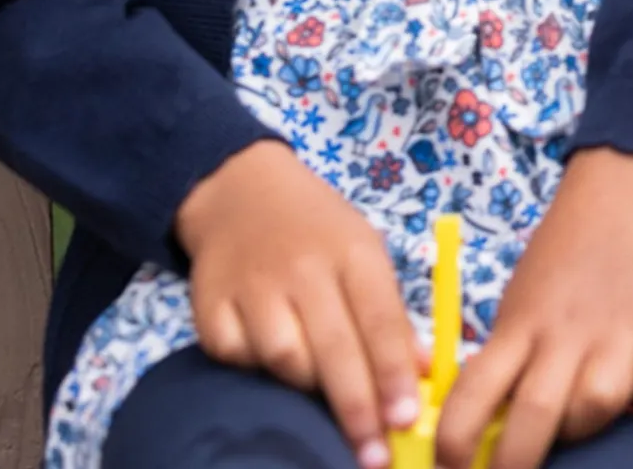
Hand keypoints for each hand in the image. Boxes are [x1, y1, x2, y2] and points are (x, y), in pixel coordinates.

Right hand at [176, 139, 421, 468]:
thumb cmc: (319, 230)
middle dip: (357, 407)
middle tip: (374, 457)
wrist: (243, 191)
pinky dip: (253, 371)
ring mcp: (254, 286)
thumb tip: (422, 376)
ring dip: (307, 388)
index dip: (393, 372)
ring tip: (321, 401)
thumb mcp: (365, 253)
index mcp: (353, 252)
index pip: (380, 318)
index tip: (406, 420)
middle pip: (334, 348)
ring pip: (284, 358)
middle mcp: (304, 268)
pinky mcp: (210, 306)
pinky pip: (236, 357)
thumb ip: (391, 316)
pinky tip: (267, 369)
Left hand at [438, 147, 632, 468]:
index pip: (474, 391)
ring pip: (598, 405)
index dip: (456, 440)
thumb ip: (510, 360)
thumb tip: (486, 432)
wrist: (624, 195)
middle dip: (518, 460)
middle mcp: (565, 330)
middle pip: (536, 414)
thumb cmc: (563, 260)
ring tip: (587, 401)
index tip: (451, 465)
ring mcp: (618, 328)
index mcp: (520, 324)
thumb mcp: (521, 302)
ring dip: (589, 420)